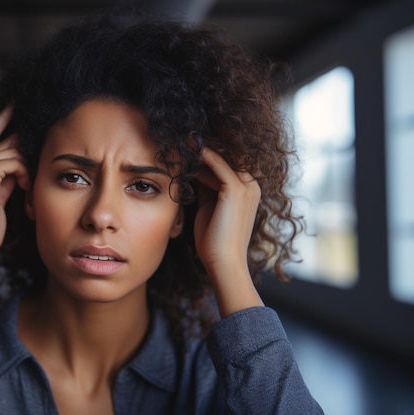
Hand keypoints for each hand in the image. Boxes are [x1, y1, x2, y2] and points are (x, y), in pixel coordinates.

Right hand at [0, 106, 29, 255]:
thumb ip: (4, 181)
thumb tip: (18, 170)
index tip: (10, 110)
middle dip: (11, 124)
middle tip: (25, 110)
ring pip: (8, 150)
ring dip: (25, 163)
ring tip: (29, 183)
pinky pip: (13, 161)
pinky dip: (24, 172)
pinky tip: (26, 187)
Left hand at [193, 148, 262, 315]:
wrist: (222, 262)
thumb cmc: (213, 241)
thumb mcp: (207, 207)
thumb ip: (204, 188)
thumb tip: (191, 172)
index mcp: (246, 190)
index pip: (224, 165)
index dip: (204, 155)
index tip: (183, 145)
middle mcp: (251, 185)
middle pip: (225, 158)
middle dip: (202, 148)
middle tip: (180, 137)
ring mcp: (247, 187)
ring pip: (220, 158)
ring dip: (200, 148)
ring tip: (180, 138)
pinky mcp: (236, 190)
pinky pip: (217, 165)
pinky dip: (201, 156)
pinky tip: (185, 149)